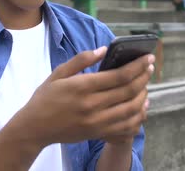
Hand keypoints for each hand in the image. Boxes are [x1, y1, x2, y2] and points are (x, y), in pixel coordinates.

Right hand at [17, 46, 153, 146]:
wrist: (34, 128)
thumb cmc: (45, 98)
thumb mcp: (59, 73)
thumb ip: (82, 60)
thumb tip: (104, 49)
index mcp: (83, 87)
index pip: (119, 75)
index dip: (138, 66)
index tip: (148, 58)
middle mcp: (92, 105)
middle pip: (129, 91)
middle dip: (144, 77)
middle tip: (150, 68)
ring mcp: (96, 122)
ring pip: (131, 110)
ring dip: (143, 97)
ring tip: (146, 86)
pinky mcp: (97, 133)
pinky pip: (125, 127)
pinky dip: (137, 117)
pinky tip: (140, 107)